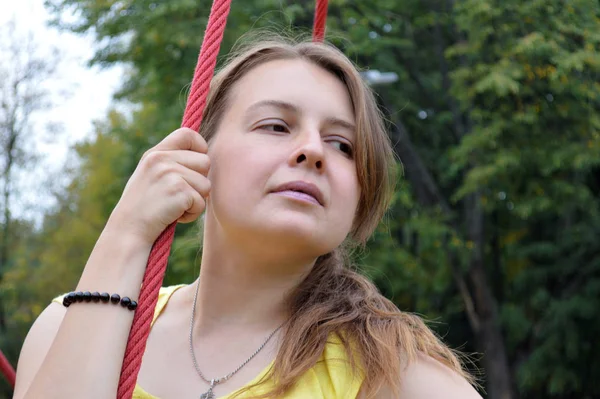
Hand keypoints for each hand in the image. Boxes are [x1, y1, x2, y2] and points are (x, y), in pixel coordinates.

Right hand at [107, 128, 210, 245]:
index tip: (196, 166)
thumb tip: (203, 155)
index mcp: (156, 153)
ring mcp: (170, 174)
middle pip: (205, 162)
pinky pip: (201, 202)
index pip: (187, 133)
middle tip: (180, 195)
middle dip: (199, 182)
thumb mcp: (152, 175)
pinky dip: (192, 214)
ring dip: (195, 201)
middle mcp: (161, 159)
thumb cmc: (144, 207)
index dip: (200, 147)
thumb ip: (171, 162)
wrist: (128, 230)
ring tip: (174, 207)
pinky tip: (174, 216)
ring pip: (206, 185)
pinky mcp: (178, 191)